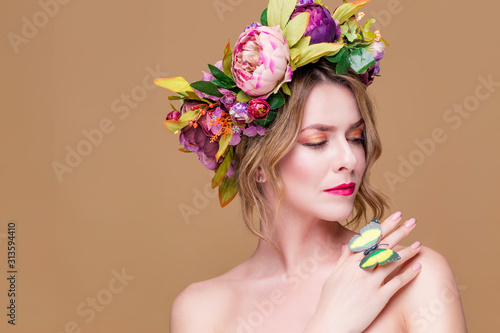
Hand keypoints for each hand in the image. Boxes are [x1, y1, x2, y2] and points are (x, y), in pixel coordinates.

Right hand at [304, 212, 421, 332]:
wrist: (331, 324)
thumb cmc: (330, 302)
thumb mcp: (332, 277)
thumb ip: (342, 261)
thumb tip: (346, 246)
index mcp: (349, 263)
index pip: (370, 239)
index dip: (384, 227)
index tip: (396, 217)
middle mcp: (360, 269)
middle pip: (383, 246)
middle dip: (399, 232)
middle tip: (412, 221)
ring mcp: (370, 283)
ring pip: (392, 262)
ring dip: (407, 251)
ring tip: (419, 244)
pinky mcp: (379, 298)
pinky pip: (396, 283)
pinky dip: (408, 274)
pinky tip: (418, 267)